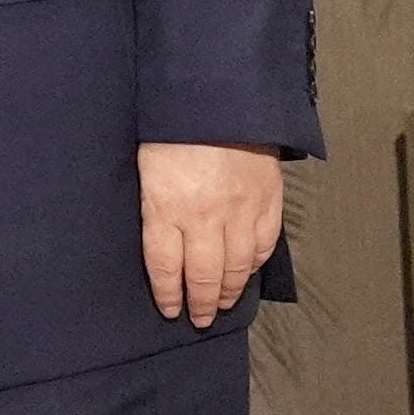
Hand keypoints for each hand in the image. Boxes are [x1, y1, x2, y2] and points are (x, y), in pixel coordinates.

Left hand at [139, 143, 283, 327]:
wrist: (221, 94)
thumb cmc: (173, 126)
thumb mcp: (147, 165)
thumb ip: (154, 205)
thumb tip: (159, 239)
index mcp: (166, 208)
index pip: (164, 267)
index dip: (168, 295)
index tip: (170, 311)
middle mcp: (204, 217)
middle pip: (202, 276)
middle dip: (200, 304)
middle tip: (200, 319)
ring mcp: (240, 210)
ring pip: (236, 267)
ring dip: (229, 291)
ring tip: (222, 305)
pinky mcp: (267, 200)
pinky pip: (263, 244)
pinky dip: (255, 263)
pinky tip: (248, 272)